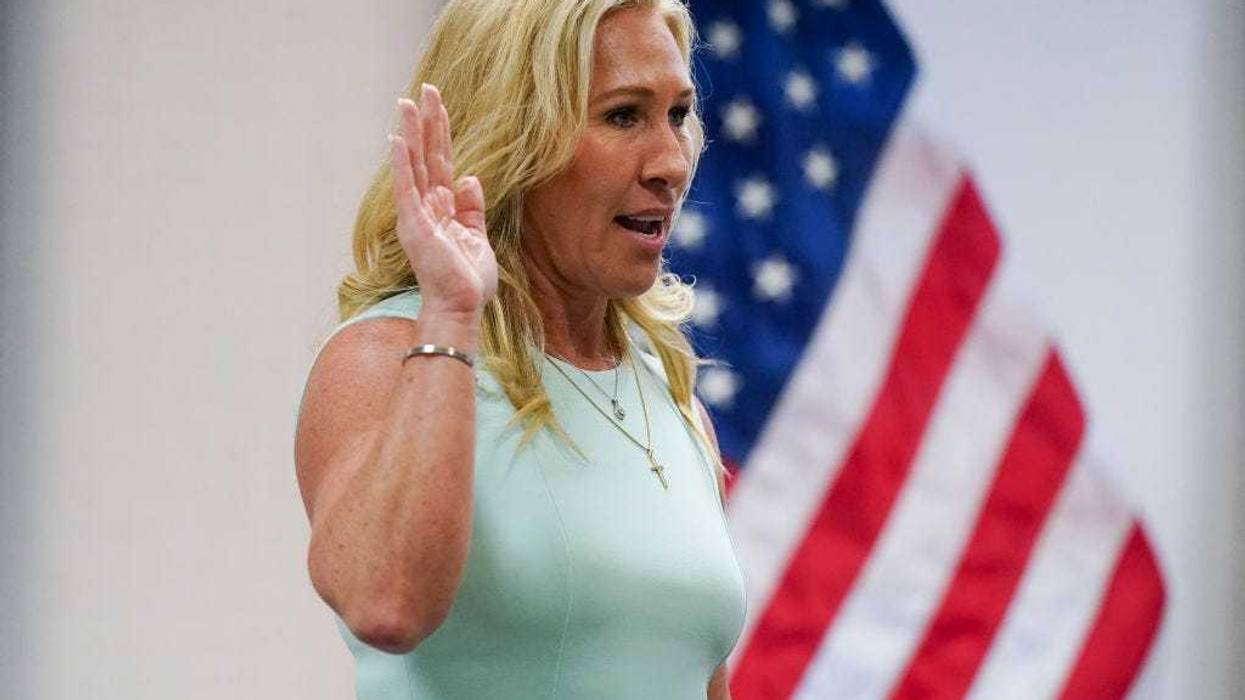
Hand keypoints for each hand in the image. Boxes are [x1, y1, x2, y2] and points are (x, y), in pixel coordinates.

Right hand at [388, 84, 498, 320]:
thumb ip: (472, 208)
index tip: (438, 104)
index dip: (441, 133)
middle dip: (427, 122)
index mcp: (444, 209)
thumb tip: (471, 178)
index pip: (442, 162)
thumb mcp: (477, 238)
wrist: (461, 309)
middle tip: (425, 89)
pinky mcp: (414, 226)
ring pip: (414, 166)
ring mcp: (418, 215)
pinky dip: (401, 166)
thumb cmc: (468, 282)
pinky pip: (406, 189)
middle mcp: (427, 207)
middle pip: (427, 156)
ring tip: (405, 103)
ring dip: (410, 134)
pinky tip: (396, 141)